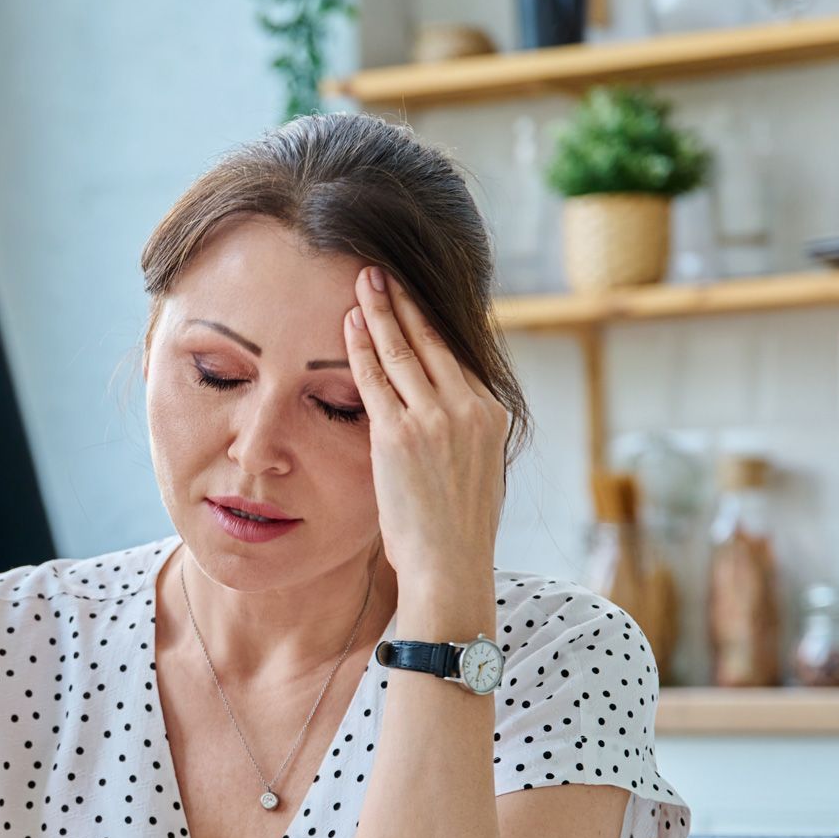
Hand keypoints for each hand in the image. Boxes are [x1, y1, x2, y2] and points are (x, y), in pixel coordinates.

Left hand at [343, 266, 508, 585]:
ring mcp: (434, 419)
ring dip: (379, 311)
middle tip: (383, 270)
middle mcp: (467, 408)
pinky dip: (361, 347)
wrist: (450, 567)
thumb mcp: (476, 471)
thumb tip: (444, 415)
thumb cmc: (456, 531)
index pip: (456, 354)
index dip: (430, 321)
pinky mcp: (399, 436)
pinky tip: (349, 322)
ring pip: (403, 351)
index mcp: (489, 414)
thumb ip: (461, 434)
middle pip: (431, 340)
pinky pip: (376, 380)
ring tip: (363, 280)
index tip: (411, 297)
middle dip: (404, 302)